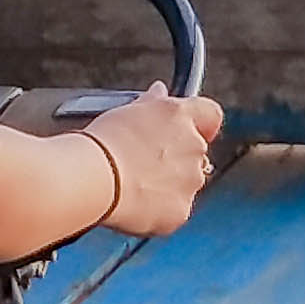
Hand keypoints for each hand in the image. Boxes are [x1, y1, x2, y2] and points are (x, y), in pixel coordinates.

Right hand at [83, 81, 223, 237]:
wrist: (94, 178)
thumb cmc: (103, 142)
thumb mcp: (123, 111)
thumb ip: (150, 103)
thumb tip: (159, 93)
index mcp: (180, 116)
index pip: (210, 114)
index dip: (200, 123)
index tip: (186, 129)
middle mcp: (194, 147)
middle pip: (196, 152)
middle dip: (176, 158)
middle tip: (142, 162)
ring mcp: (191, 181)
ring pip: (186, 183)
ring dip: (168, 184)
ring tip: (132, 185)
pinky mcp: (181, 210)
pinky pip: (175, 210)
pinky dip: (159, 210)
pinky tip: (133, 204)